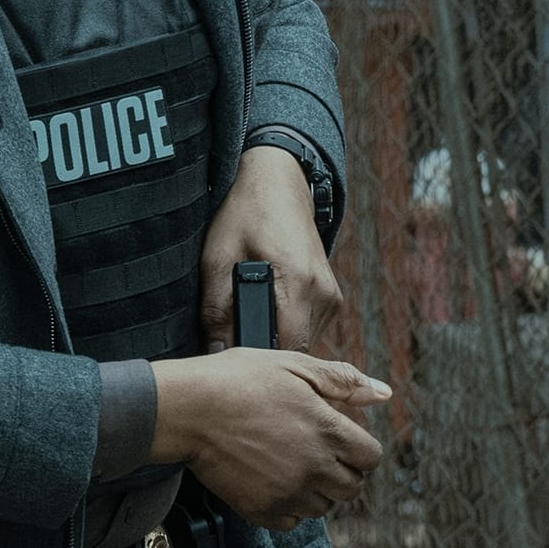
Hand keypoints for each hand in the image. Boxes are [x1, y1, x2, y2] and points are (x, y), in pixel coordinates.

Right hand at [153, 349, 391, 529]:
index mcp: (329, 432)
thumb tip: (383, 393)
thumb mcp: (295, 366)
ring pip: (323, 506)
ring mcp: (288, 493)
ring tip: (289, 462)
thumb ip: (344, 381)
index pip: (371, 457)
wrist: (187, 409)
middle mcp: (315, 468)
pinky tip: (272, 480)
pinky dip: (288, 505)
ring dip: (315, 488)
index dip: (357, 445)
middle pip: (352, 486)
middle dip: (341, 469)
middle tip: (314, 450)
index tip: (337, 436)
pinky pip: (292, 521)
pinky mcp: (261, 510)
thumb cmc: (238, 380)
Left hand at [201, 144, 342, 350]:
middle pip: (297, 351)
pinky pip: (309, 329)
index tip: (237, 363)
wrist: (279, 183)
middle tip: (234, 343)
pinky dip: (287, 329)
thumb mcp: (217, 260)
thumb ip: (216, 311)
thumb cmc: (244, 216)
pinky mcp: (332, 298)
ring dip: (277, 341)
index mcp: (298, 282)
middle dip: (266, 354)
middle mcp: (323, 293)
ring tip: (247, 327)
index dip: (261, 362)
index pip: (288, 349)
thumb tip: (217, 356)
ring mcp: (332, 297)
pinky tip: (265, 315)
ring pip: (304, 343)